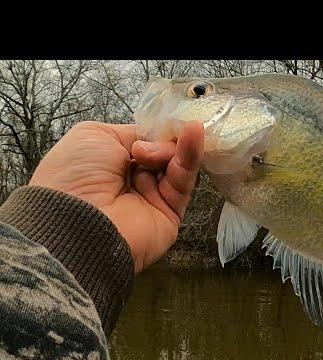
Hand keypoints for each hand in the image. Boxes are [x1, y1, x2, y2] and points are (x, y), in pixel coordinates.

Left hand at [29, 120, 203, 273]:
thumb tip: (155, 141)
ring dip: (180, 145)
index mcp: (111, 162)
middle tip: (148, 146)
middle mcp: (133, 180)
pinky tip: (195, 134)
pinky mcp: (171, 213)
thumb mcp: (96, 135)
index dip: (156, 131)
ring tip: (189, 129)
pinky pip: (183, 182)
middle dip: (164, 140)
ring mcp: (153, 197)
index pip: (145, 141)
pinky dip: (190, 156)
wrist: (78, 221)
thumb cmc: (76, 175)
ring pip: (176, 164)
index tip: (164, 123)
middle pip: (164, 151)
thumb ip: (132, 133)